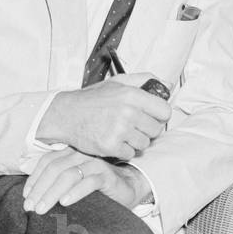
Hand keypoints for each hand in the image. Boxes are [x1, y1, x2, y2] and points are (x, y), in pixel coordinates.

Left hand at [22, 149, 147, 213]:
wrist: (127, 188)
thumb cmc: (95, 186)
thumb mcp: (73, 181)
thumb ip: (54, 178)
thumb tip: (26, 177)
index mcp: (70, 153)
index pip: (47, 162)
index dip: (34, 179)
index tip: (25, 197)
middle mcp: (82, 154)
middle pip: (54, 169)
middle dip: (39, 189)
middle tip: (30, 207)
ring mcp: (95, 164)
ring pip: (68, 175)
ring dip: (52, 193)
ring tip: (42, 209)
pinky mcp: (107, 176)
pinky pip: (89, 182)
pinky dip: (75, 192)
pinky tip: (65, 202)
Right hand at [36, 74, 171, 159]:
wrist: (66, 115)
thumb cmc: (93, 99)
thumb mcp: (117, 82)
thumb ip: (143, 79)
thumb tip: (166, 83)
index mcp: (132, 95)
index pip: (165, 111)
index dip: (159, 116)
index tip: (152, 117)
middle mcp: (128, 112)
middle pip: (156, 130)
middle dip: (146, 130)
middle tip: (133, 126)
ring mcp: (119, 130)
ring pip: (144, 144)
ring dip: (135, 141)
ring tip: (122, 133)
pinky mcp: (110, 146)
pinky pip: (130, 154)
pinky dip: (123, 150)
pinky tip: (113, 141)